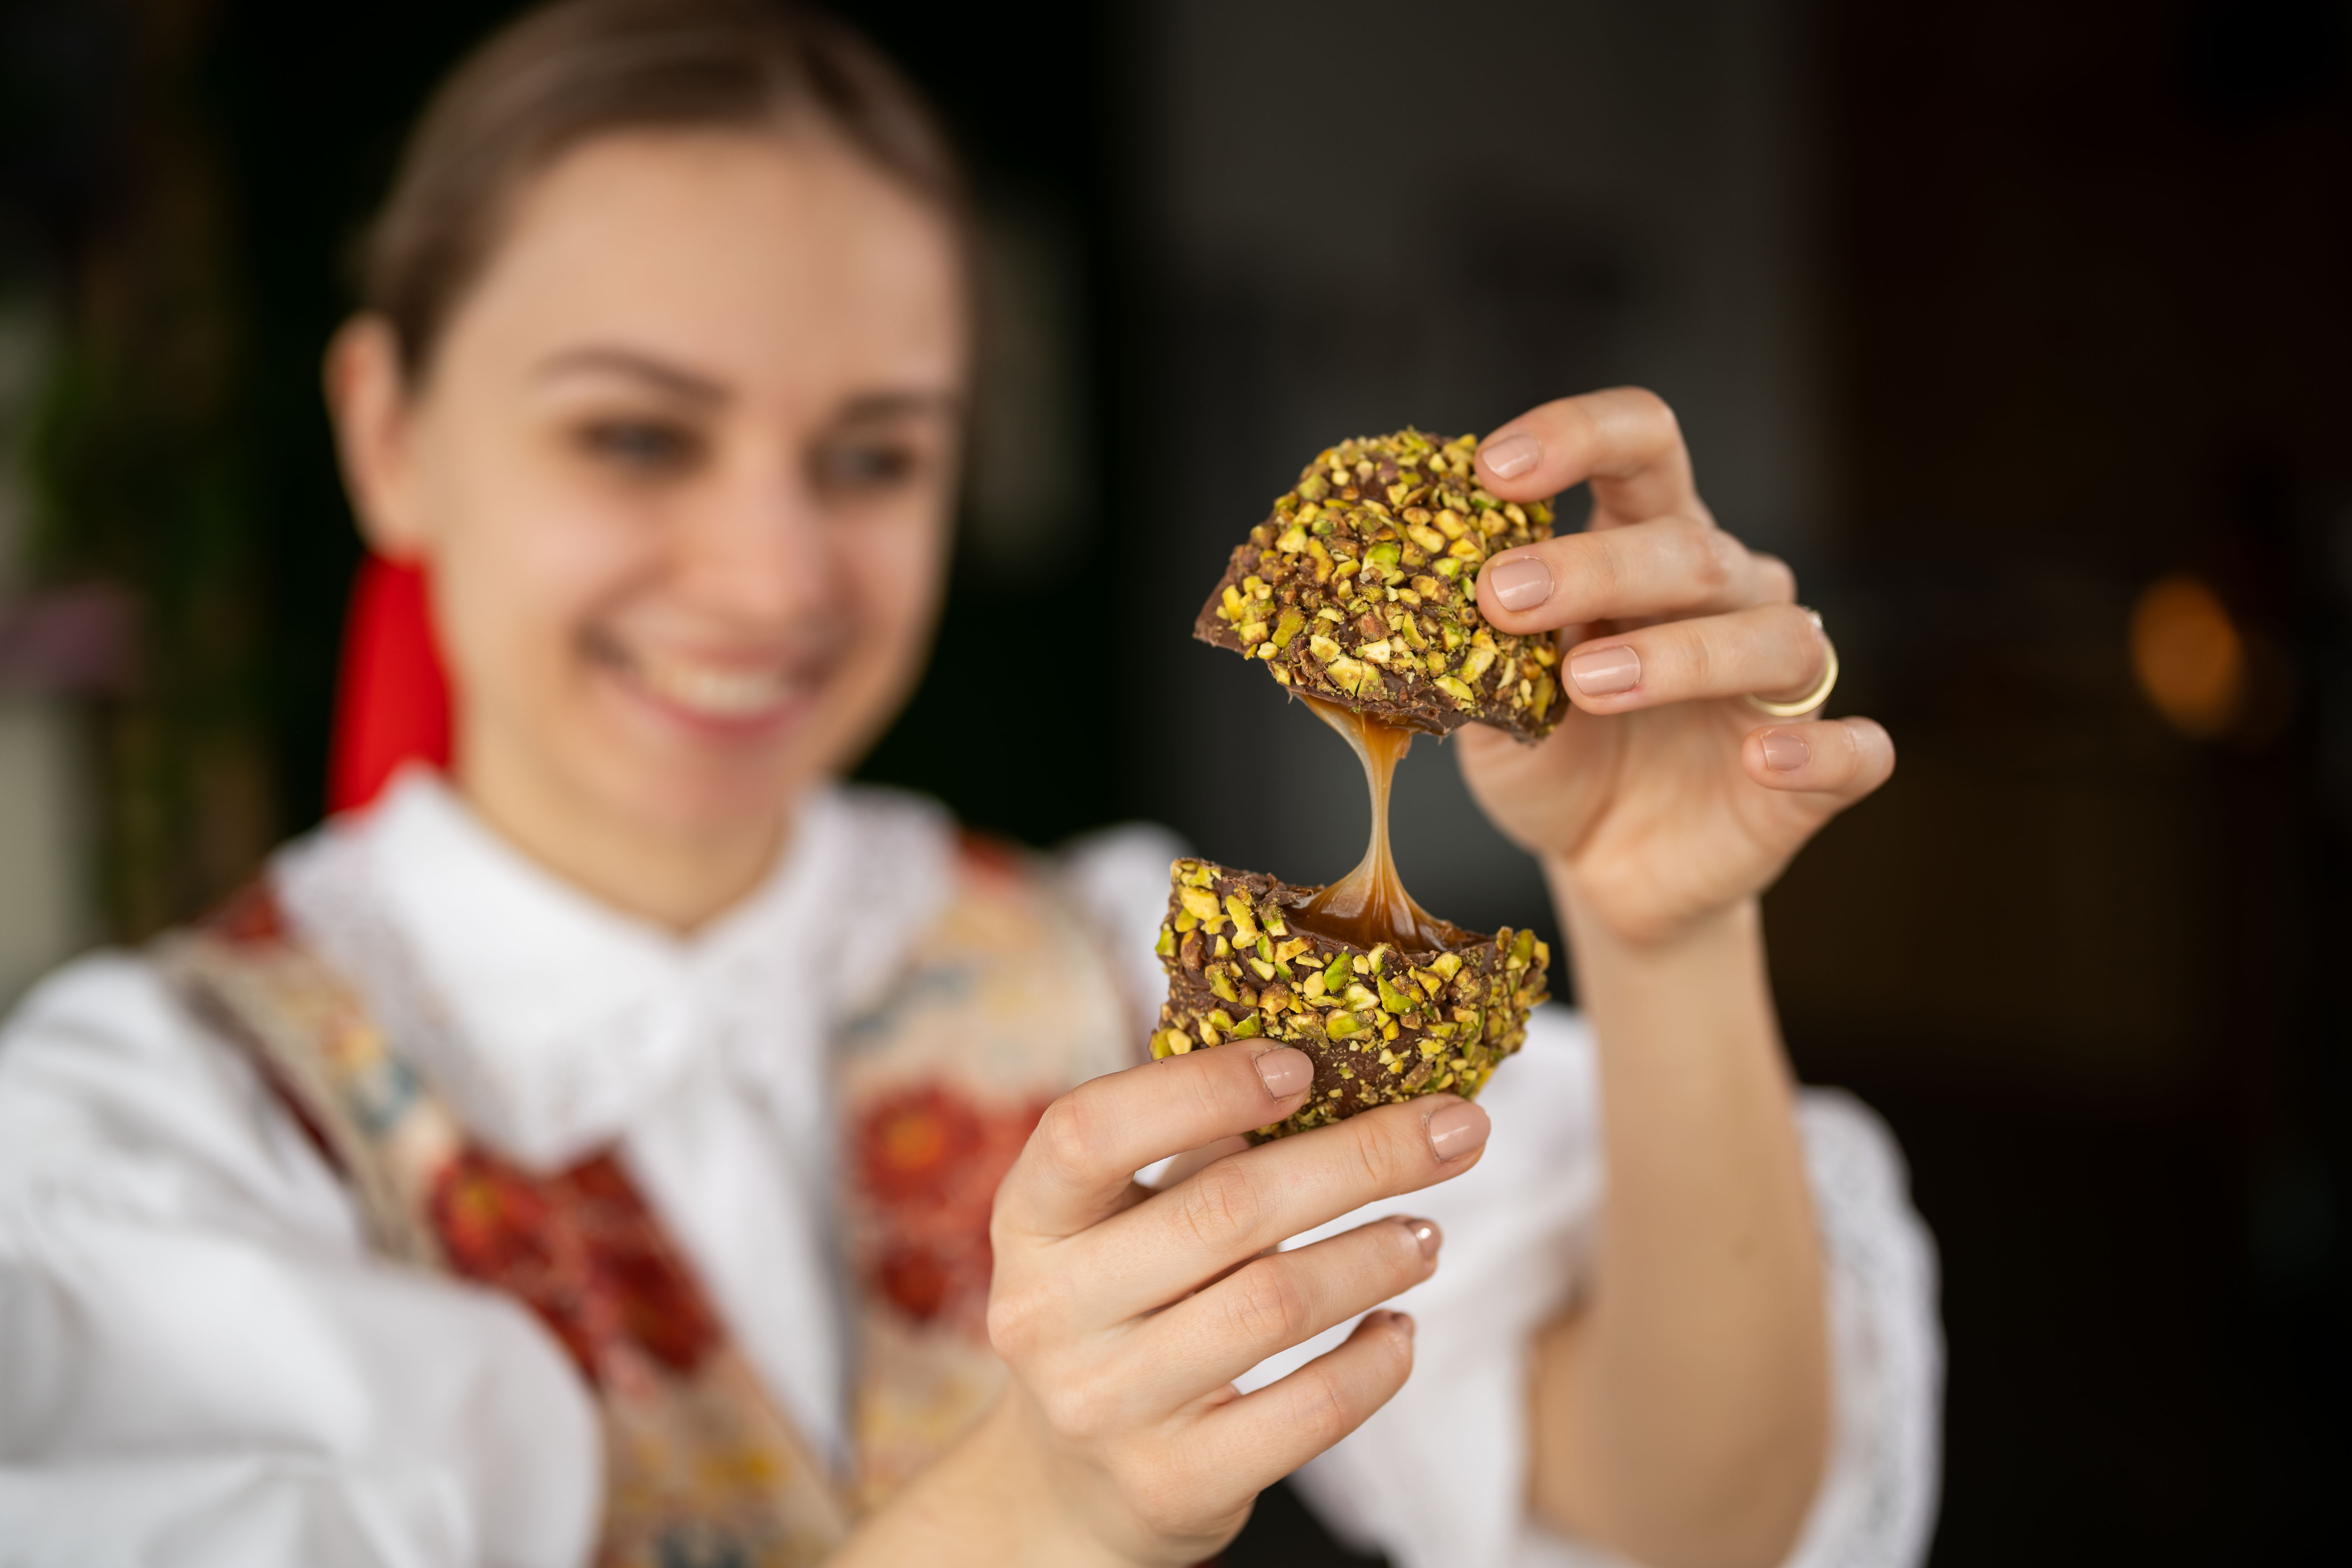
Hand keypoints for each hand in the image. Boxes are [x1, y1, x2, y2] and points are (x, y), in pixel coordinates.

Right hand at [983, 1044, 1490, 1564]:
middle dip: (1363, 1158)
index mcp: (1028, 1221)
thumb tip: (1342, 1073)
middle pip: (1224, 1209)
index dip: (1200, 1087)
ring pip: (1275, 1304)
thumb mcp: (1122, 1225)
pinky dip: (1373, 1363)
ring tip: (1427, 1235)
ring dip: (1376, 1256)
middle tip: (1456, 1130)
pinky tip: (1398, 1331)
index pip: (1090, 1130)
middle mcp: (1048, 1312)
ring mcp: (1105, 1405)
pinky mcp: (1172, 1484)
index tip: (1303, 1065)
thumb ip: (1196, 1151)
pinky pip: (1305, 1411)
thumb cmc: (1122, 1312)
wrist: (1072, 1485)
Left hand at [1457, 388, 1894, 944]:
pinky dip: (1817, 748)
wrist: (1602, 867)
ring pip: (1771, 635)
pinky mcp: (1816, 770)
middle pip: (1690, 546)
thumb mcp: (1492, 710)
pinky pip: (1854, 747)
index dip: (1577, 436)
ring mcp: (1778, 683)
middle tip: (1504, 597)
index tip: (1494, 470)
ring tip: (1584, 683)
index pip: (1643, 446)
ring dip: (1675, 654)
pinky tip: (1762, 758)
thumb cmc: (1555, 760)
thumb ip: (1472, 656)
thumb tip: (1419, 607)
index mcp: (1648, 549)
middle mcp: (1727, 596)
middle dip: (1594, 564)